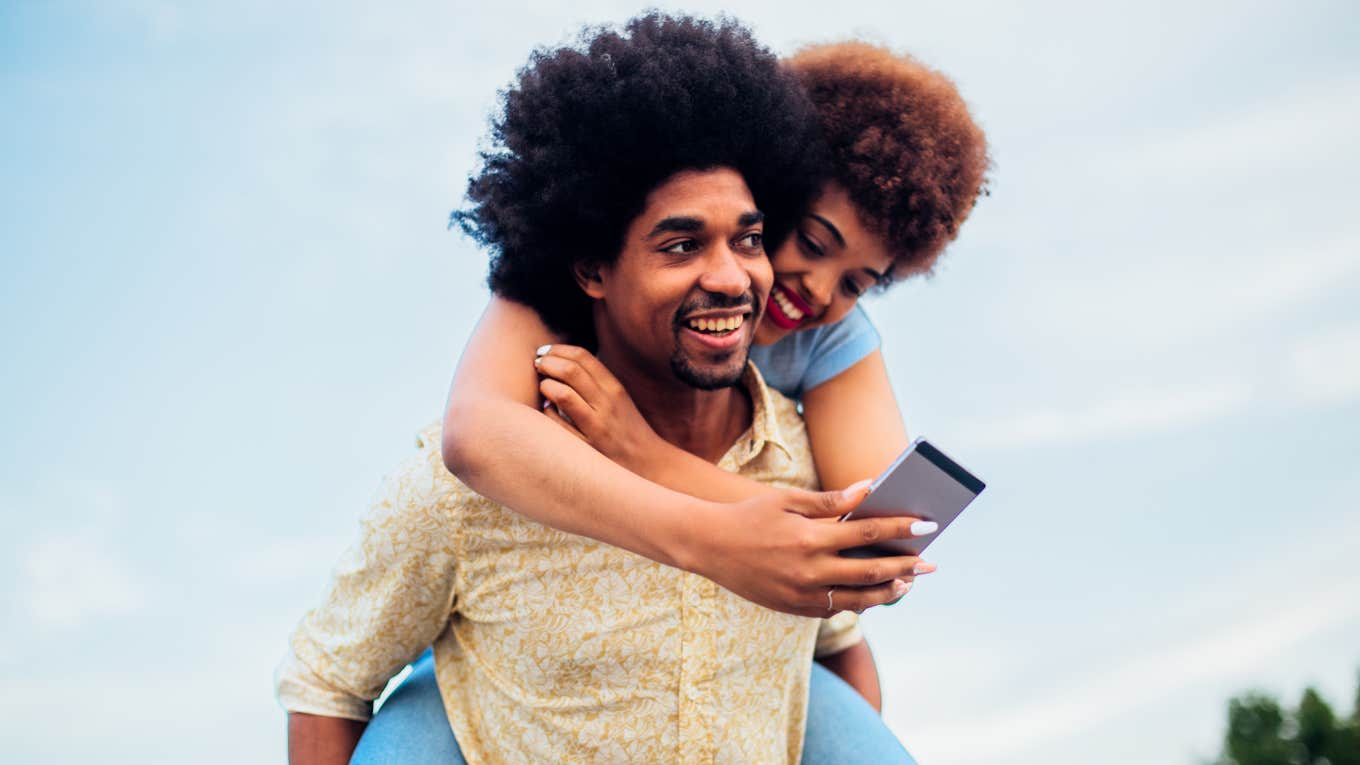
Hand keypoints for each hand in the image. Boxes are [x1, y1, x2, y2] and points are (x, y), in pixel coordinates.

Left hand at [534, 344, 667, 474]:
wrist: (649, 465)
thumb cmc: (627, 430)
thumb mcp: (619, 400)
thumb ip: (595, 381)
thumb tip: (561, 362)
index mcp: (615, 388)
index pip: (583, 357)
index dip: (558, 350)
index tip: (545, 352)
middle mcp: (607, 404)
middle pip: (570, 370)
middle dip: (547, 363)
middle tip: (537, 365)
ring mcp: (597, 427)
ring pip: (563, 394)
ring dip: (545, 386)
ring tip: (542, 387)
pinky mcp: (587, 448)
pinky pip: (558, 424)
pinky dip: (547, 412)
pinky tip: (548, 411)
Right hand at [678, 481, 937, 617]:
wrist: (708, 546)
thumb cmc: (751, 516)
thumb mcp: (788, 500)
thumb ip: (831, 500)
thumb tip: (869, 489)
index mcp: (810, 538)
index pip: (869, 534)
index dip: (902, 529)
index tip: (928, 525)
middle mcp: (809, 570)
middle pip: (871, 571)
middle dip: (906, 567)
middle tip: (930, 564)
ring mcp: (802, 594)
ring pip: (858, 600)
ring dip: (887, 592)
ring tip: (907, 583)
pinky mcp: (794, 608)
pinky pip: (835, 609)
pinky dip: (858, 602)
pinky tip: (872, 593)